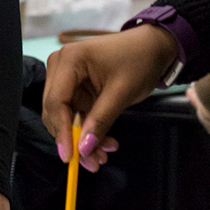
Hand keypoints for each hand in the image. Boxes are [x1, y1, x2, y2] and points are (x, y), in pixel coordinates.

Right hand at [43, 24, 176, 170]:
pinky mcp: (76, 89)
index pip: (55, 101)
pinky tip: (104, 143)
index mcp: (69, 60)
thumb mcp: (122, 92)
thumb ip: (100, 120)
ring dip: (82, 138)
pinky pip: (76, 115)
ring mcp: (67, 78)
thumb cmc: (140, 60)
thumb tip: (83, 148)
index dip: (61, 131)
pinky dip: (88, 130)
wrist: (154, 48)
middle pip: (55, 111)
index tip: (70, 157)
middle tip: (93, 162)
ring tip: (103, 155)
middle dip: (73, 139)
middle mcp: (61, 67)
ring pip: (65, 117)